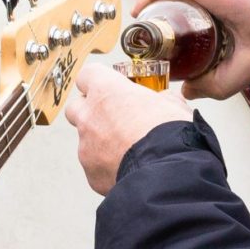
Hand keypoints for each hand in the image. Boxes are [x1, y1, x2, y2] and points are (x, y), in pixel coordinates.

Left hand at [67, 63, 193, 195]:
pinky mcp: (91, 173)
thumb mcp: (173, 105)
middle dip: (90, 111)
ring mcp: (86, 146)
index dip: (100, 80)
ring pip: (86, 139)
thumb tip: (166, 99)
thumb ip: (162, 99)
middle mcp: (89, 116)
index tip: (112, 87)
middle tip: (114, 117)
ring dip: (101, 141)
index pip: (88, 74)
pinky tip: (129, 169)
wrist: (166, 173)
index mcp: (106, 91)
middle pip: (76, 107)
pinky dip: (107, 166)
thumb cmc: (169, 133)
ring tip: (129, 150)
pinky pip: (95, 166)